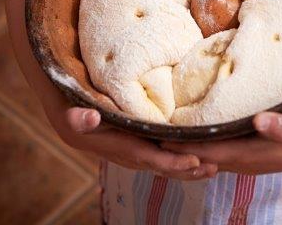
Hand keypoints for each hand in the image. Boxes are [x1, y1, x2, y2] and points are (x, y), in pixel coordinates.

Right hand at [44, 93, 217, 180]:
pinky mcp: (138, 145)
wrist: (67, 118)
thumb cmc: (71, 112)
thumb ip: (79, 117)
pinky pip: (162, 155)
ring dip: (187, 167)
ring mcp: (134, 153)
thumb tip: (90, 118)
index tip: (193, 161)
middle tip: (214, 167)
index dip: (171, 161)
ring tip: (213, 166)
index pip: (149, 158)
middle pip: (162, 166)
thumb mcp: (71, 113)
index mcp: (118, 147)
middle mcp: (129, 155)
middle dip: (187, 169)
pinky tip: (197, 155)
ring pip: (165, 164)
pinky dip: (179, 157)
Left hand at [161, 110, 281, 174]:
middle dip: (176, 149)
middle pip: (201, 156)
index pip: (207, 151)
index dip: (184, 147)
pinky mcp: (247, 151)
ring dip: (186, 149)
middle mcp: (241, 160)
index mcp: (248, 153)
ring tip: (161, 137)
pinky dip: (200, 144)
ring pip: (206, 155)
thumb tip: (260, 121)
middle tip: (149, 136)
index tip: (160, 138)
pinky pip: (216, 150)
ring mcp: (244, 158)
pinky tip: (190, 135)